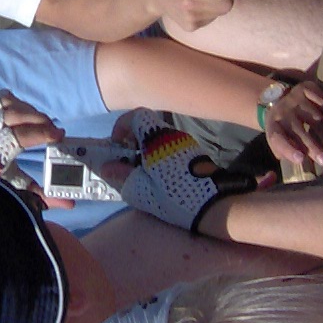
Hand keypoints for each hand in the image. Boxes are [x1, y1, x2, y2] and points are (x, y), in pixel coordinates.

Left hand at [0, 93, 74, 204]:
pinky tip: (27, 112)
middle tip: (54, 129)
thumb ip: (41, 196)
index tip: (59, 135)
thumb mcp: (16, 190)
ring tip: (43, 122)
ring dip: (29, 111)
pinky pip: (0, 99)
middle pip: (14, 116)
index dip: (41, 133)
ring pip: (8, 105)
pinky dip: (16, 103)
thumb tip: (70, 204)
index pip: (19, 136)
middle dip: (39, 120)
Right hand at [119, 114, 261, 232]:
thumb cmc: (174, 196)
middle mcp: (173, 135)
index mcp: (157, 139)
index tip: (118, 145)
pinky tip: (161, 175)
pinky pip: (172, 146)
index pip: (137, 116)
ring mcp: (187, 143)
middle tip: (128, 160)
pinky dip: (161, 154)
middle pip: (148, 126)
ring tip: (143, 171)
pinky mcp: (195, 154)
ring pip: (160, 136)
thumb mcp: (140, 190)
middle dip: (134, 140)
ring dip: (148, 148)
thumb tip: (107, 166)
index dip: (122, 126)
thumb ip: (121, 175)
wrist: (214, 206)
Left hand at [262, 78, 322, 176]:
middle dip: (313, 147)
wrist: (277, 99)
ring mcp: (295, 98)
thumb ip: (285, 151)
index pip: (278, 139)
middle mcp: (282, 111)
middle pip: (299, 131)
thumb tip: (300, 162)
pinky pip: (322, 103)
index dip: (289, 149)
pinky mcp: (306, 88)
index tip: (301, 159)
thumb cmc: (281, 126)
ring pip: (315, 118)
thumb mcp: (277, 140)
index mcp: (273, 126)